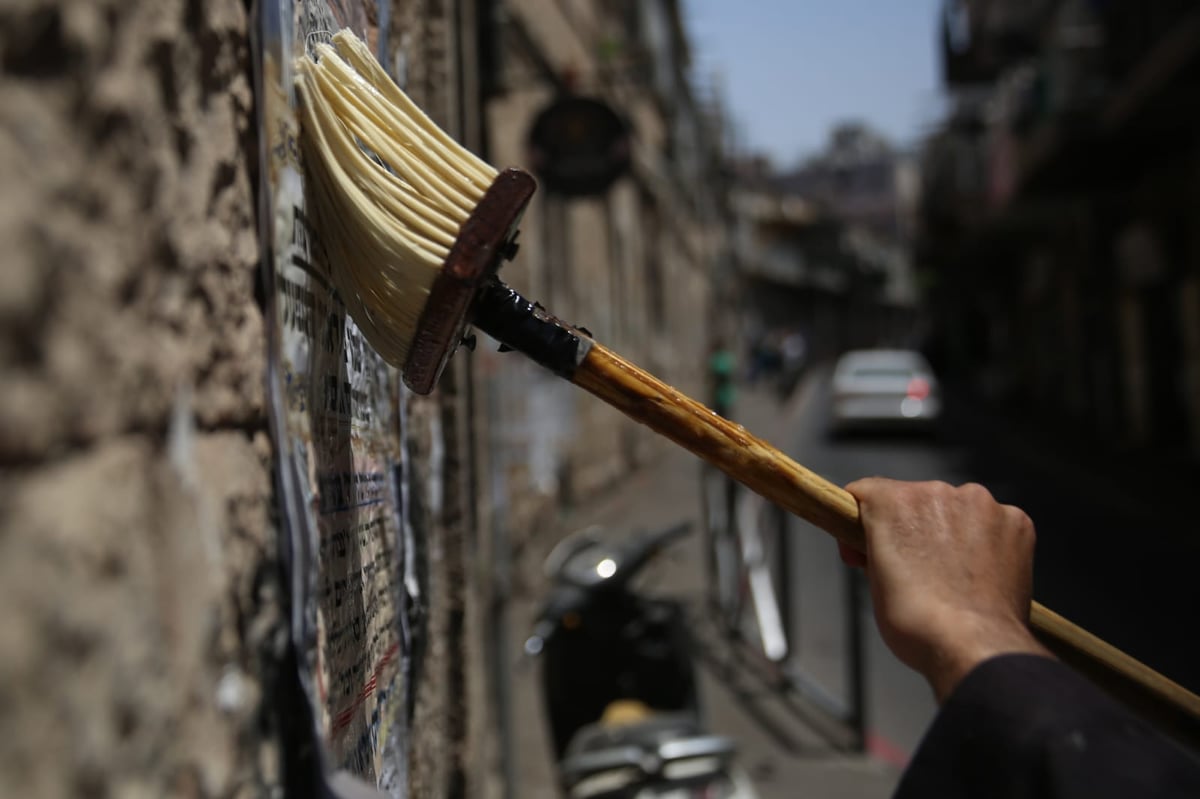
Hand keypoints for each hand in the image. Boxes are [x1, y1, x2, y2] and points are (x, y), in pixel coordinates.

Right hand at [843, 478, 1051, 701]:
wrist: (975, 648)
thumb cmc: (918, 623)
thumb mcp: (876, 583)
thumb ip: (875, 550)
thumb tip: (882, 548)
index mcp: (894, 503)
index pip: (867, 493)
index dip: (862, 521)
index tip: (865, 546)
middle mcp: (938, 491)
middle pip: (915, 500)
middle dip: (911, 528)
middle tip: (914, 569)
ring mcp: (982, 505)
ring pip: (957, 510)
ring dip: (951, 531)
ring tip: (953, 575)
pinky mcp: (1015, 522)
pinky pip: (993, 523)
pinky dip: (986, 542)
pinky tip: (981, 573)